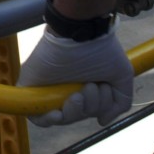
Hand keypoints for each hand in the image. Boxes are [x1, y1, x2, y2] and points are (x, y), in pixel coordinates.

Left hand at [18, 28, 132, 125]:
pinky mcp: (32, 86)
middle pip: (75, 116)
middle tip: (91, 86)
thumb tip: (102, 121)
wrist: (79, 33)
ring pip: (59, 118)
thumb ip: (119, 102)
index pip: (88, 111)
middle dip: (88, 107)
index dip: (98, 108)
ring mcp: (48, 88)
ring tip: (78, 94)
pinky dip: (47, 120)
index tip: (102, 87)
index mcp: (83, 86)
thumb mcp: (121, 77)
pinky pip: (36, 115)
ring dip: (73, 112)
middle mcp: (65, 88)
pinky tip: (57, 113)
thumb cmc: (101, 49)